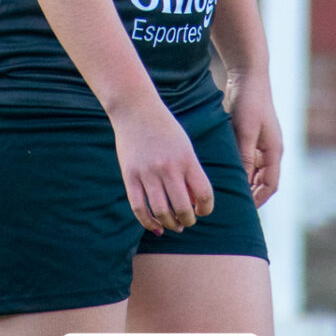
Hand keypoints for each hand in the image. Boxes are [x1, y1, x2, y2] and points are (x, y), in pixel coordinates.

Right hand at [109, 98, 214, 233]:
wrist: (136, 109)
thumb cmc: (165, 129)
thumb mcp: (184, 147)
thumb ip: (190, 174)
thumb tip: (194, 204)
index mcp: (187, 159)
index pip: (204, 194)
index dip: (206, 209)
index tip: (202, 211)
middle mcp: (168, 167)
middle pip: (183, 208)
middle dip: (188, 221)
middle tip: (187, 221)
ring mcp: (147, 173)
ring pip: (161, 212)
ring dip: (170, 224)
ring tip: (173, 225)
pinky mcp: (129, 176)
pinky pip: (139, 207)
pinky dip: (148, 222)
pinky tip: (155, 226)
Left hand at [223, 75, 282, 207]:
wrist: (248, 75)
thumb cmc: (250, 103)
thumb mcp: (246, 132)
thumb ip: (245, 158)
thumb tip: (242, 183)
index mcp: (274, 151)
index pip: (270, 185)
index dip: (258, 200)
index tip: (241, 211)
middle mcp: (270, 150)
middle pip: (262, 181)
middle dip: (250, 194)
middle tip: (230, 206)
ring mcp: (261, 143)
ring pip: (253, 171)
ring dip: (243, 182)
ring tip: (224, 193)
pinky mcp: (250, 135)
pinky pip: (245, 159)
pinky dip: (237, 168)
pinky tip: (222, 172)